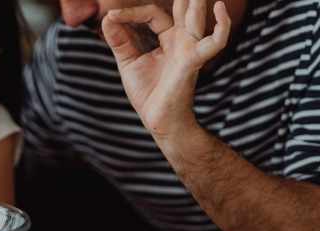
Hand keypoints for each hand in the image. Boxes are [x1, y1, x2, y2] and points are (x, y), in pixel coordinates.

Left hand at [101, 0, 230, 137]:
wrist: (158, 120)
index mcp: (167, 38)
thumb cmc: (148, 93)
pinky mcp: (193, 61)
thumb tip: (107, 17)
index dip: (131, 13)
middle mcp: (181, 40)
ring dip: (197, 1)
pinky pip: (214, 42)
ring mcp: (189, 49)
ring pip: (196, 17)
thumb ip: (120, 40)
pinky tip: (220, 7)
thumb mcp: (129, 62)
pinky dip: (222, 25)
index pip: (152, 13)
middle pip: (184, 8)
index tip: (111, 18)